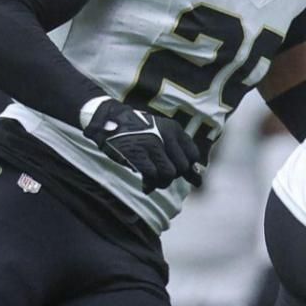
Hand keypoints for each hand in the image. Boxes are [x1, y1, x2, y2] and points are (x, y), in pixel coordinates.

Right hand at [81, 96, 204, 191]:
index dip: (188, 168)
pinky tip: (146, 186)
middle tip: (161, 177)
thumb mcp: (161, 134)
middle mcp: (166, 136)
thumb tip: (197, 178)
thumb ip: (177, 152)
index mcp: (174, 129)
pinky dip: (150, 184)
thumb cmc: (137, 131)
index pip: (193, 155)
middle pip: (182, 167)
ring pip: (169, 173)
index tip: (180, 174)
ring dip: (162, 182)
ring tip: (153, 182)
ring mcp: (152, 145)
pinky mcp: (138, 154)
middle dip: (173, 177)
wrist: (108, 120)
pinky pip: (152, 175)